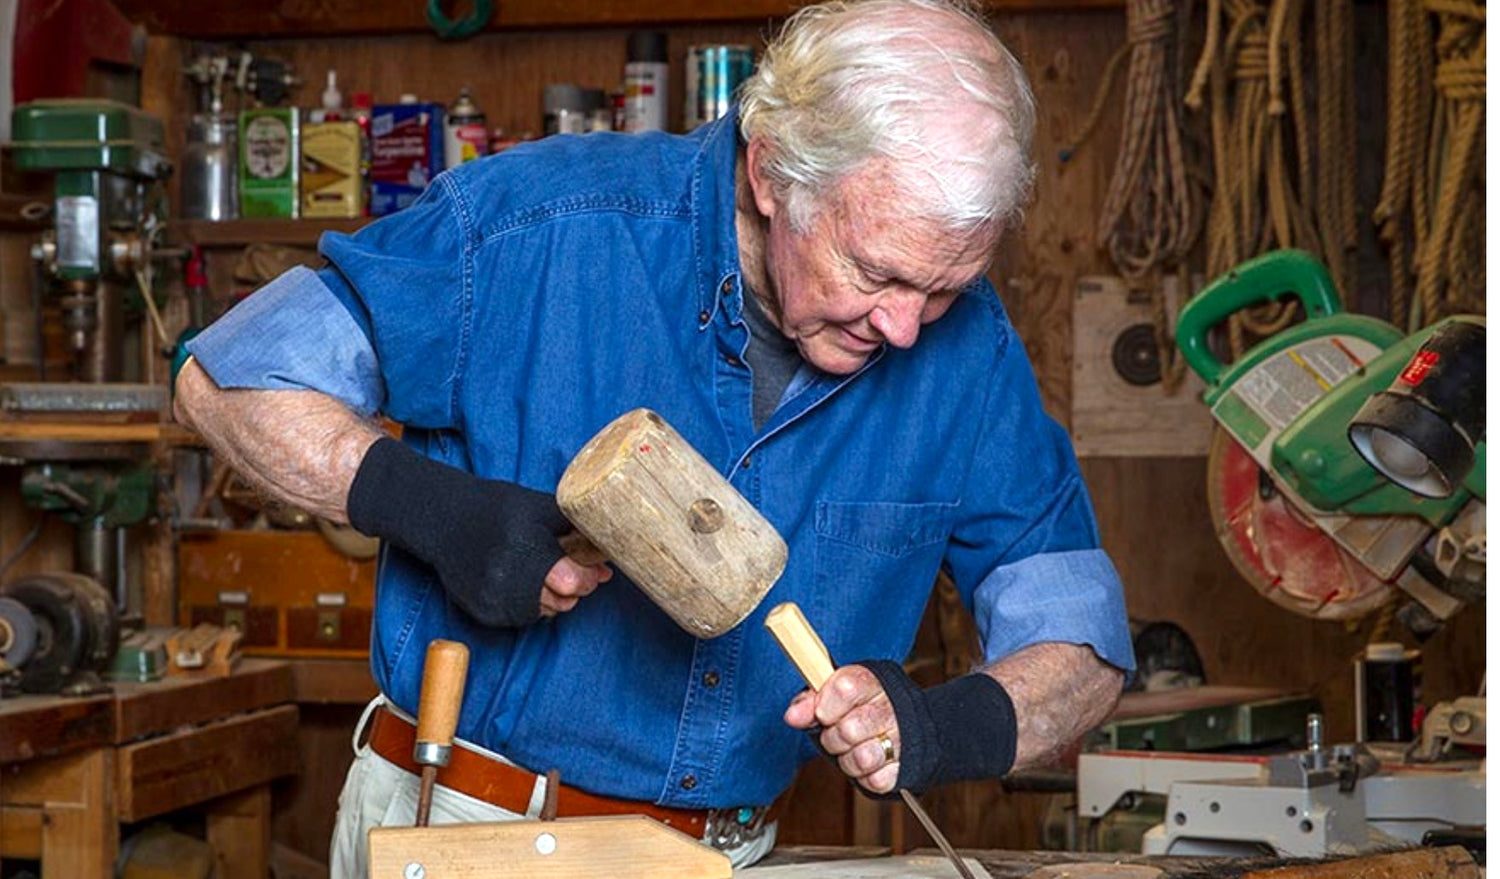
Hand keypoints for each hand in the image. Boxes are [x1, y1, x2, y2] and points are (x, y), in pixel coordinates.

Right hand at [348, 437, 610, 626]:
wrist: (444, 520)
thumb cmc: (498, 508)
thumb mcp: (539, 507)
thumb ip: (574, 526)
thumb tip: (609, 549)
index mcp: (527, 549)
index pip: (572, 581)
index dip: (589, 577)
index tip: (596, 571)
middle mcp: (508, 578)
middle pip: (562, 601)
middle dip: (576, 589)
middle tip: (576, 573)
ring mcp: (493, 598)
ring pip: (544, 612)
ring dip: (555, 598)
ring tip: (548, 575)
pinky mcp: (482, 612)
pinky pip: (521, 618)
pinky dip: (531, 605)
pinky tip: (526, 584)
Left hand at [783, 665, 902, 793]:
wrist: (901, 725)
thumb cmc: (859, 707)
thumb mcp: (832, 694)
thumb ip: (809, 702)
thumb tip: (793, 716)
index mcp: (870, 682)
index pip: (845, 689)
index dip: (825, 705)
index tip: (822, 713)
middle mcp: (890, 708)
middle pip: (849, 729)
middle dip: (833, 738)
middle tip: (837, 733)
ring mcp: (901, 738)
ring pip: (862, 759)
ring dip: (848, 760)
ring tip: (852, 749)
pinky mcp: (905, 767)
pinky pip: (875, 780)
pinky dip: (865, 777)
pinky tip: (869, 763)